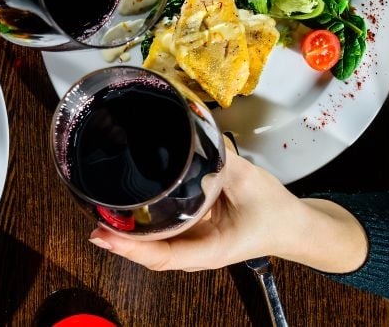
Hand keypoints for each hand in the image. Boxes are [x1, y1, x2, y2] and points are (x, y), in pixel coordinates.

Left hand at [88, 147, 367, 272]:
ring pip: (153, 246)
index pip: (162, 256)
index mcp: (210, 249)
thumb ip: (220, 159)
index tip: (105, 236)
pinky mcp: (193, 233)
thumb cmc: (275, 212)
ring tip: (101, 216)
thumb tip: (194, 132)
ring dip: (127, 234)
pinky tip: (124, 212)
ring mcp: (193, 245)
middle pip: (149, 253)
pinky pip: (162, 233)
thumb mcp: (249, 180)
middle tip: (93, 222)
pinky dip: (141, 225)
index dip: (131, 248)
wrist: (295, 227)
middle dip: (120, 241)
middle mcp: (196, 251)